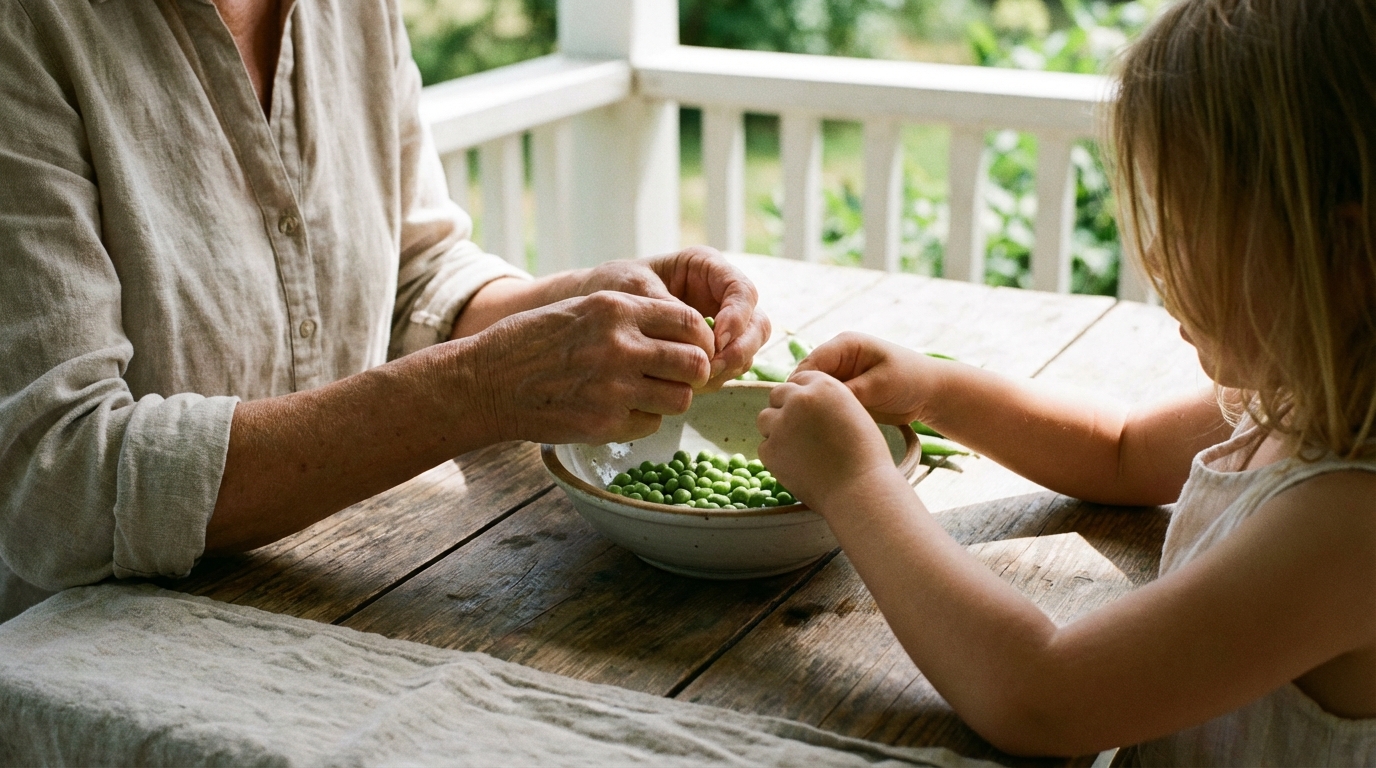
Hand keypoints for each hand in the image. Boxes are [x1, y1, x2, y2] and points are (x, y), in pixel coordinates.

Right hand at [471, 291, 713, 443]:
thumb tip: (686, 332)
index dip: (700, 339)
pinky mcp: (605, 423)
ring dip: (670, 399)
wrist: (487, 382)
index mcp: (616, 309)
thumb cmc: (533, 342)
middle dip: (694, 373)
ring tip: (645, 395)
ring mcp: (614, 388)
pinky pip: (651, 425)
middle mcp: (620, 346)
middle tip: (678, 378)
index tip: (692, 349)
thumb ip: (632, 316)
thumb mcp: (583, 309)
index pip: (689, 322)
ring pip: (680, 399)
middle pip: (695, 363)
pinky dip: (642, 421)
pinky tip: (616, 411)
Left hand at [579, 246, 769, 389]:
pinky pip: (729, 367)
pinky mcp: (713, 349)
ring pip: (748, 349)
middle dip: (739, 349)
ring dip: (728, 369)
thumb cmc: (614, 288)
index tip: (717, 340)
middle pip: (757, 323)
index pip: (742, 291)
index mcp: (707, 267)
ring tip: (695, 380)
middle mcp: (721, 294)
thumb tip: (702, 339)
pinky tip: (689, 385)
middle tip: (711, 369)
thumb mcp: (635, 289)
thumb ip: (668, 309)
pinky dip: (716, 379)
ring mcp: (721, 323)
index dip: (738, 317)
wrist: (596, 312)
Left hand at [756, 371, 898, 512]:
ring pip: (765, 419)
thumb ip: (826, 402)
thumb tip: (803, 402)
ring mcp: (781, 424)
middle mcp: (799, 399)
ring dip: (776, 429)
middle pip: (778, 395)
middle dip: (785, 408)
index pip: (800, 379)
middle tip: (799, 432)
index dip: (802, 395)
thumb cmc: (865, 456)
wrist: (860, 489)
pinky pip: (764, 447)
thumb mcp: (852, 413)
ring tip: (798, 449)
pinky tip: (797, 466)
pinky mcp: (770, 450)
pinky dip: (776, 455)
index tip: (808, 412)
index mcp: (823, 386)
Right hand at [795, 332, 933, 425]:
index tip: (798, 409)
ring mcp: (840, 376)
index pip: (810, 363)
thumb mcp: (879, 384)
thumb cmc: (910, 379)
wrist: (931, 393)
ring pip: (813, 393)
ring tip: (808, 429)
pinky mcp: (844, 393)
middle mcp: (838, 359)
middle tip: (800, 423)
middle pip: (807, 378)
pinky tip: (819, 430)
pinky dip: (821, 415)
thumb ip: (849, 391)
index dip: (800, 385)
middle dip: (803, 398)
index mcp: (845, 345)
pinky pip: (824, 404)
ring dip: (811, 408)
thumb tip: (818, 403)